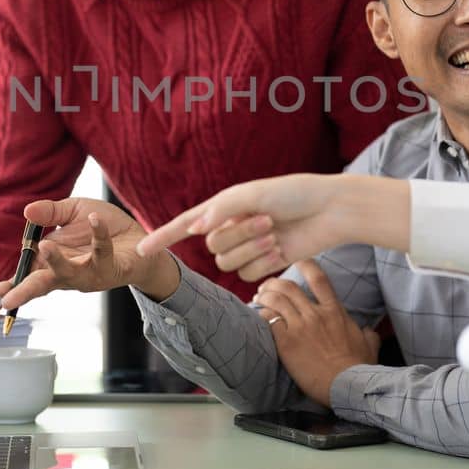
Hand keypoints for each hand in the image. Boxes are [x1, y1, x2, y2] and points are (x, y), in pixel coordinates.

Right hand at [0, 198, 180, 312]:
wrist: (139, 236)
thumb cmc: (102, 227)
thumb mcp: (73, 212)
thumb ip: (51, 212)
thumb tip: (26, 211)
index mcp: (54, 262)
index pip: (29, 275)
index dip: (12, 284)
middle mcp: (69, 273)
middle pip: (43, 284)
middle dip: (25, 290)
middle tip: (7, 298)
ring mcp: (90, 273)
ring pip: (70, 272)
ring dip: (57, 261)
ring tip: (45, 246)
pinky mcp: (112, 267)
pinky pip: (102, 250)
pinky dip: (98, 233)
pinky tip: (94, 219)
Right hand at [137, 174, 410, 281]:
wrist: (328, 212)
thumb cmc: (293, 194)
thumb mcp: (254, 193)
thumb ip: (221, 209)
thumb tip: (194, 228)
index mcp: (222, 207)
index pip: (183, 224)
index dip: (161, 238)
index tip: (141, 251)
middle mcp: (229, 228)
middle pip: (212, 245)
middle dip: (239, 235)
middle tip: (267, 221)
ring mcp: (245, 248)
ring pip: (228, 263)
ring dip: (253, 249)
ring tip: (275, 233)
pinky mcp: (262, 264)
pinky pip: (249, 274)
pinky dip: (266, 262)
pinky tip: (282, 248)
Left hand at [253, 260, 379, 406]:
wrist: (345, 386)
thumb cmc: (358, 368)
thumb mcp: (369, 346)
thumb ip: (367, 333)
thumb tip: (368, 330)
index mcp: (335, 311)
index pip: (318, 278)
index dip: (305, 264)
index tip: (297, 262)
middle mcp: (315, 314)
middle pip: (288, 286)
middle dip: (274, 283)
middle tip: (267, 288)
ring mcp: (300, 326)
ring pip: (275, 299)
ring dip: (263, 296)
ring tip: (258, 299)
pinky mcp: (286, 342)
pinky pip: (268, 319)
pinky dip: (260, 314)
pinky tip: (257, 316)